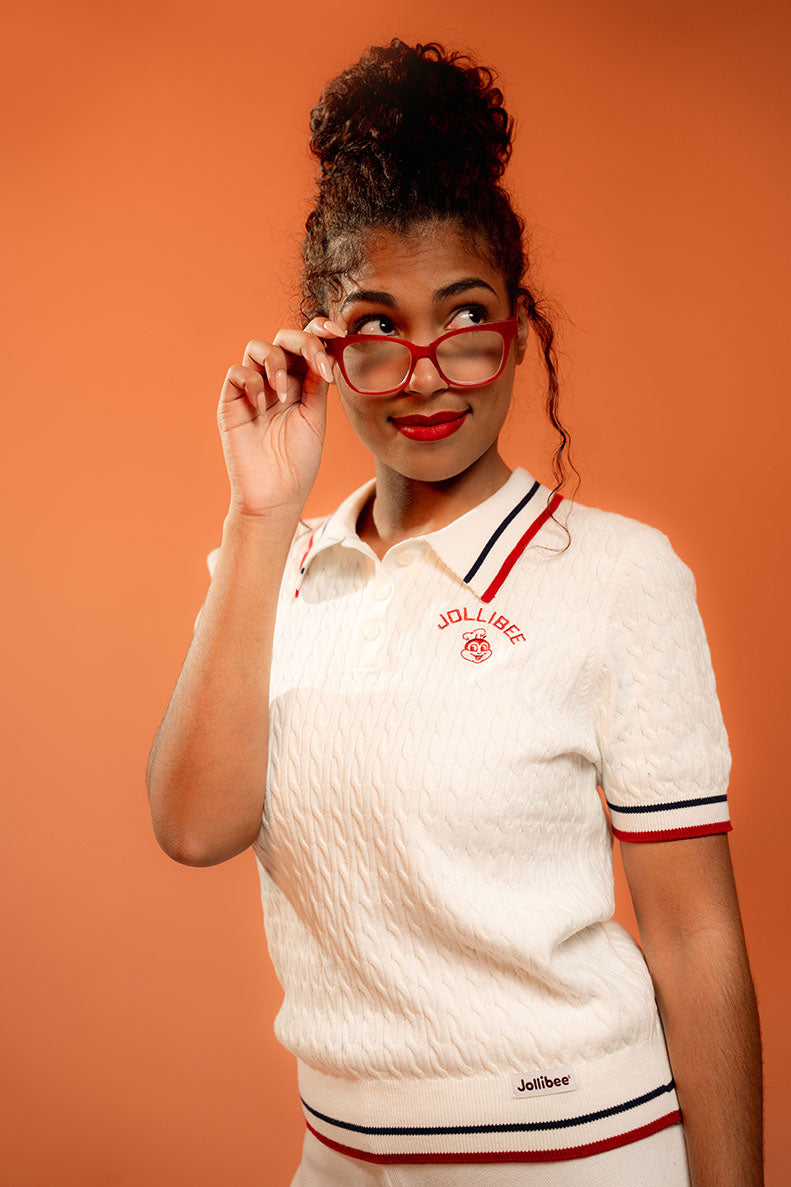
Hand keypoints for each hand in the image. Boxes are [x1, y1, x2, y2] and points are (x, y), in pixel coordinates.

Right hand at [216, 317, 345, 519]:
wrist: (275, 497)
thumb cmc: (297, 464)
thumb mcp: (315, 418)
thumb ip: (316, 383)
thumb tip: (327, 349)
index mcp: (299, 383)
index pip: (307, 345)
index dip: (320, 332)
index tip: (338, 334)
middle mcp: (275, 381)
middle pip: (284, 338)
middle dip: (303, 341)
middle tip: (317, 362)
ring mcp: (252, 390)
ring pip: (257, 347)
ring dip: (276, 362)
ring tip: (284, 394)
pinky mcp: (231, 402)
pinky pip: (237, 373)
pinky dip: (253, 382)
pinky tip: (263, 406)